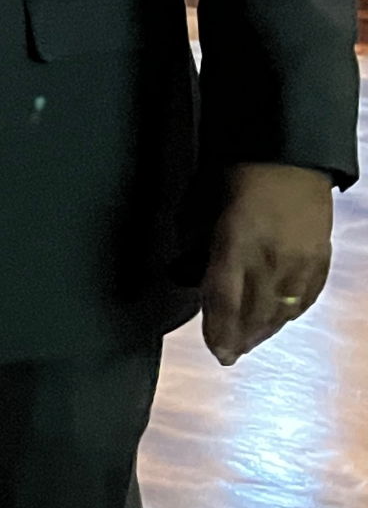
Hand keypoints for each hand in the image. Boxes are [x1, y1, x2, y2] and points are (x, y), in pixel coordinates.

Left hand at [202, 162, 333, 366]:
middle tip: (227, 353)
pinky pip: (307, 297)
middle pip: (256, 312)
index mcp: (235, 241)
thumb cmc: (233, 174)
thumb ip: (195, 244)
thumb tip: (187, 274)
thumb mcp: (200, 204)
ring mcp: (301, 260)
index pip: (224, 298)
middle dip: (241, 337)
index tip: (217, 352)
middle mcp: (271, 257)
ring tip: (249, 341)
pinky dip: (291, 313)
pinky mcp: (320, 258)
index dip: (219, 330)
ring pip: (284, 310)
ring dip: (265, 330)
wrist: (288, 153)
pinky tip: (279, 319)